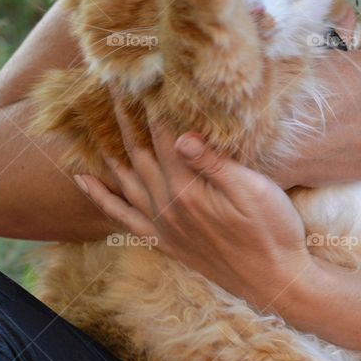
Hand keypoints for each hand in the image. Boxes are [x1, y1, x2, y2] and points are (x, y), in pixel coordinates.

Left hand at [72, 91, 314, 309]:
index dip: (152, 106)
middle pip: (139, 154)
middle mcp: (167, 207)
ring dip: (109, 149)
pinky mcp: (166, 241)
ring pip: (125, 180)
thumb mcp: (253, 191)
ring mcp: (163, 226)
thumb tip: (182, 135)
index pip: (164, 138)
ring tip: (93, 121)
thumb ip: (214, 164)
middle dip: (125, 118)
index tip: (142, 77)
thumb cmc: (273, 232)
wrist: (276, 282)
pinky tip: (84, 181)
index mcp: (188, 190)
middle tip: (111, 87)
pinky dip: (101, 198)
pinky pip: (123, 217)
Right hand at [269, 4, 360, 187]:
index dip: (348, 64)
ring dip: (355, 124)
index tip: (329, 74)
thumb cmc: (286, 91)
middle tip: (322, 103)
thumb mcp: (307, 48)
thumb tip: (348, 17)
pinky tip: (328, 146)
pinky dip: (352, 149)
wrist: (270, 142)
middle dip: (355, 95)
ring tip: (323, 128)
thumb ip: (336, 30)